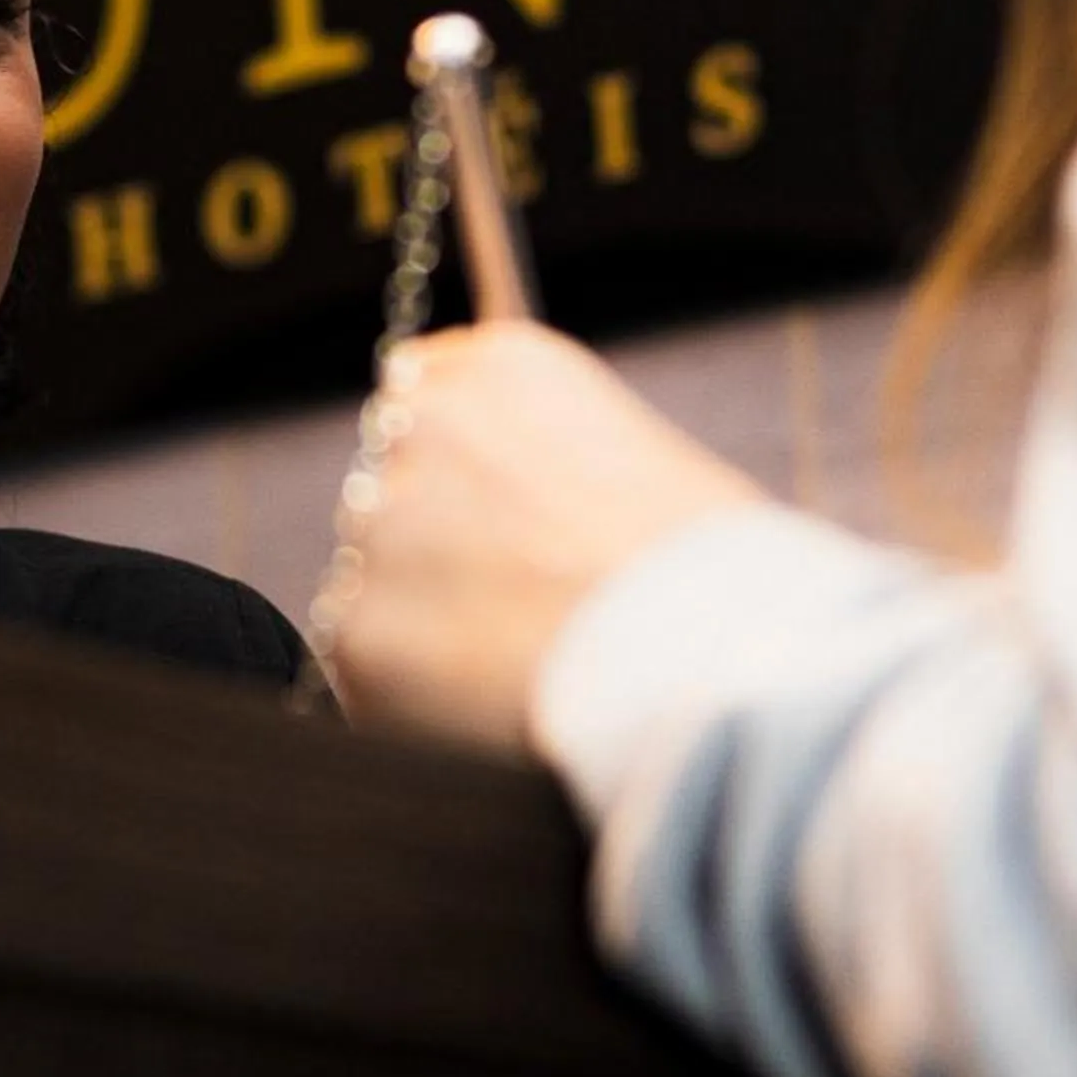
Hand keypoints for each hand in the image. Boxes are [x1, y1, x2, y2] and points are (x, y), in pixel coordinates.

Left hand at [330, 323, 762, 754]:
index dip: (455, 473)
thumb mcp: (638, 462)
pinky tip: (492, 709)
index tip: (490, 525)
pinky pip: (370, 669)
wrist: (712, 660)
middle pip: (391, 491)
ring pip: (376, 581)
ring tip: (521, 663)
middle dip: (435, 549)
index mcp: (498, 367)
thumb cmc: (717, 576)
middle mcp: (421, 424)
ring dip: (423, 622)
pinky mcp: (359, 629)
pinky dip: (414, 699)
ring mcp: (379, 525)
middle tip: (515, 609)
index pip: (420, 396)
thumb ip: (542, 461)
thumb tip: (511, 506)